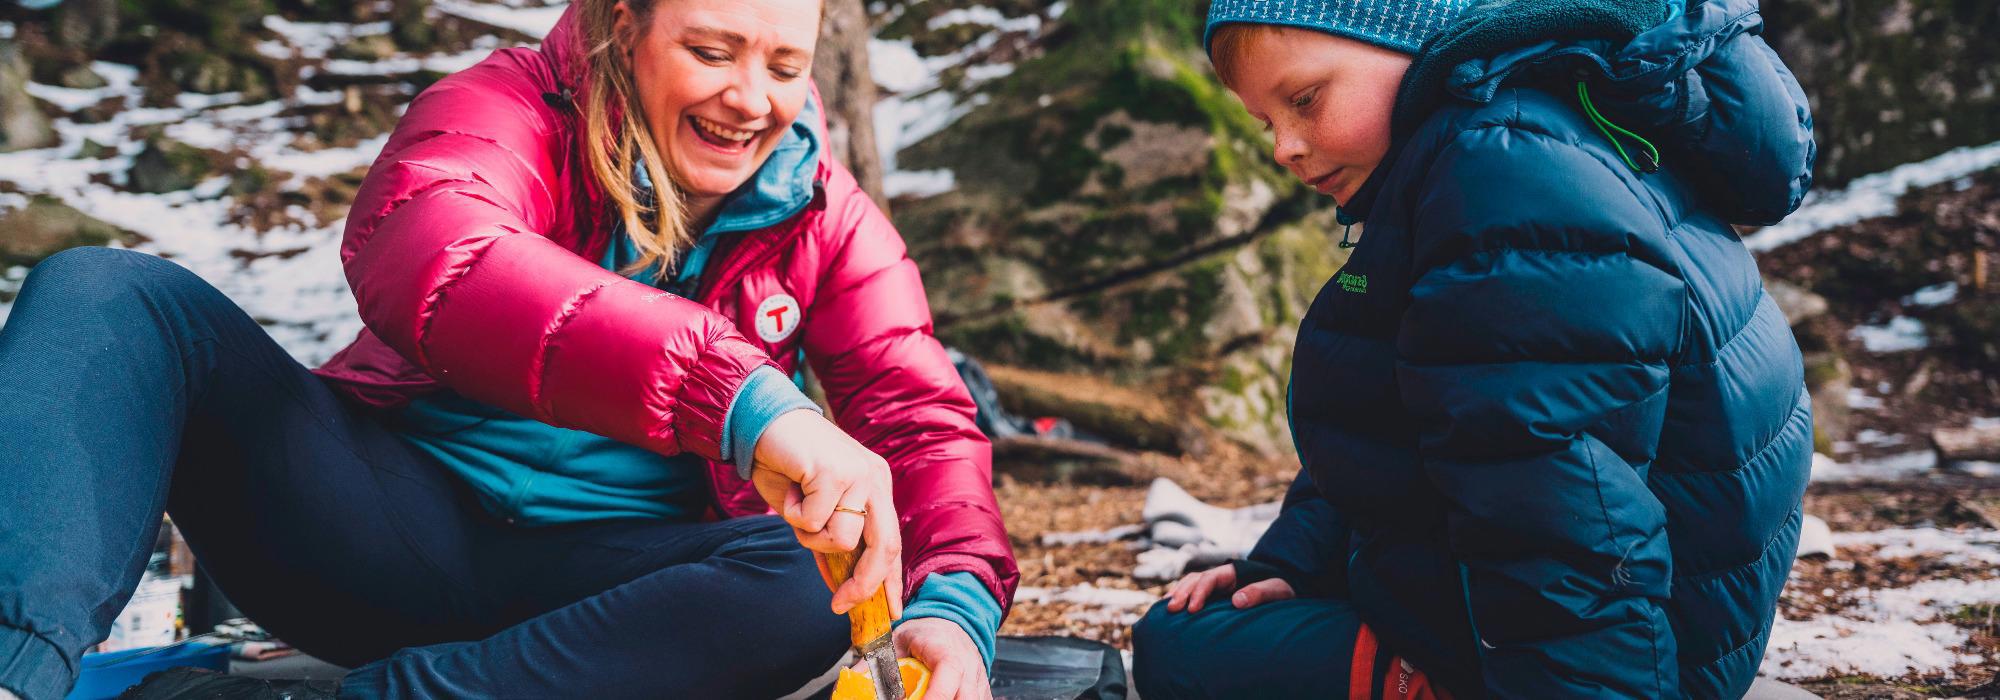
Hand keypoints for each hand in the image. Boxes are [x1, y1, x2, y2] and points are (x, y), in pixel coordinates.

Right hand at [750, 410, 902, 616]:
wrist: (762, 424)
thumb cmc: (786, 466)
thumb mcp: (814, 510)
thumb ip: (831, 541)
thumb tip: (840, 586)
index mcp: (876, 486)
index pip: (892, 541)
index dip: (891, 580)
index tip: (890, 611)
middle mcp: (874, 479)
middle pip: (884, 547)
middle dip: (862, 584)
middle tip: (839, 604)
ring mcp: (858, 474)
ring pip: (843, 540)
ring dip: (811, 536)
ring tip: (797, 508)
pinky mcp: (834, 472)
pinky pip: (815, 521)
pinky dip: (793, 514)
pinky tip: (790, 490)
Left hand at [855, 618, 988, 699]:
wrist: (951, 622)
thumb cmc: (924, 633)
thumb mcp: (895, 642)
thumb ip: (875, 664)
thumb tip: (849, 682)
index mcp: (947, 652)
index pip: (948, 674)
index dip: (934, 696)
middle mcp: (968, 667)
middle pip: (966, 696)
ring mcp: (979, 680)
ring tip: (926, 699)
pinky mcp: (982, 690)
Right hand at [1163, 563, 1294, 612]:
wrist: (1284, 591)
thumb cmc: (1282, 589)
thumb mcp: (1277, 590)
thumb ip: (1260, 592)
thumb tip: (1237, 600)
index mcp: (1234, 572)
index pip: (1210, 578)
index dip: (1199, 592)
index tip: (1193, 609)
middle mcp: (1222, 576)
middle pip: (1196, 579)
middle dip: (1182, 592)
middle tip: (1172, 608)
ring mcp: (1217, 586)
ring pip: (1191, 584)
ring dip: (1178, 594)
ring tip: (1165, 608)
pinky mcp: (1215, 596)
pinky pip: (1194, 593)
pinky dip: (1181, 599)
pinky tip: (1171, 610)